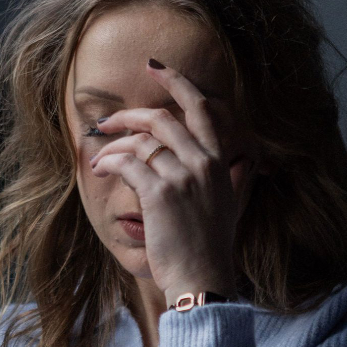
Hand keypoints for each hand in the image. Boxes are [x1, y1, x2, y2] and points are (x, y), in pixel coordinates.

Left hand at [88, 59, 257, 300]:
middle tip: (106, 122)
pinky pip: (128, 163)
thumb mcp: (232, 207)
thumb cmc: (210, 248)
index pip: (200, 109)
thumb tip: (247, 162)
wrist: (202, 279)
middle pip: (161, 119)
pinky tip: (101, 168)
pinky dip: (110, 162)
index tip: (155, 67)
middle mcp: (203, 163)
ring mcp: (182, 177)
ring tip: (99, 157)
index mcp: (219, 163)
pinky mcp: (159, 194)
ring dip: (113, 145)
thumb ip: (236, 180)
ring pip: (140, 142)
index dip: (176, 83)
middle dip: (128, 116)